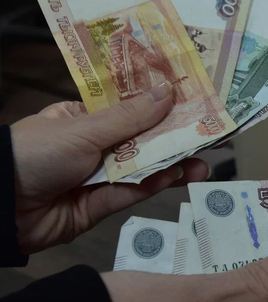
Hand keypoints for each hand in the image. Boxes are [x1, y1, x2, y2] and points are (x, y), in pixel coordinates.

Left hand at [10, 82, 209, 253]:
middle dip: (177, 138)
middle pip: (144, 139)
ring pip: (144, 167)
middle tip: (212, 136)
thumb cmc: (36, 153)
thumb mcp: (84, 130)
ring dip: (174, 165)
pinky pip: (133, 191)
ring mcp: (99, 175)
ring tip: (205, 164)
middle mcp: (95, 145)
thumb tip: (168, 93)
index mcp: (86, 117)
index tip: (195, 103)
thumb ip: (130, 118)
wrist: (1, 207)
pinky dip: (155, 184)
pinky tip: (178, 176)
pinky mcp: (101, 204)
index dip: (163, 105)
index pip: (131, 108)